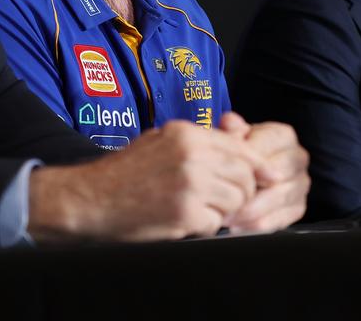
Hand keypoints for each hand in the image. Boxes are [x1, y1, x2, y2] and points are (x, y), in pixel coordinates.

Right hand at [28, 119, 259, 242]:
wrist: (91, 199)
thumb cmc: (124, 172)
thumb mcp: (160, 141)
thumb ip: (198, 142)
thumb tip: (240, 144)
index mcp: (186, 134)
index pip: (240, 148)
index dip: (258, 165)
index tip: (269, 177)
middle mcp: (192, 155)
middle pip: (245, 176)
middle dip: (240, 191)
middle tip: (221, 199)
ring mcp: (190, 185)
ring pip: (235, 201)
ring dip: (221, 210)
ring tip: (195, 208)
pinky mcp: (185, 214)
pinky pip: (215, 223)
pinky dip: (204, 226)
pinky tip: (182, 220)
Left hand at [219, 112, 309, 232]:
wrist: (253, 167)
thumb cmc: (242, 149)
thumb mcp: (235, 135)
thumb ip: (232, 129)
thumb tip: (229, 123)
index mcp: (284, 136)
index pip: (267, 149)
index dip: (246, 163)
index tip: (227, 173)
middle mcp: (298, 158)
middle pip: (277, 177)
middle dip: (249, 190)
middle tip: (225, 200)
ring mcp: (301, 184)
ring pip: (277, 200)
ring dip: (250, 211)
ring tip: (226, 216)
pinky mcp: (298, 207)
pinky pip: (279, 220)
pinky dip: (257, 225)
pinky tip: (237, 227)